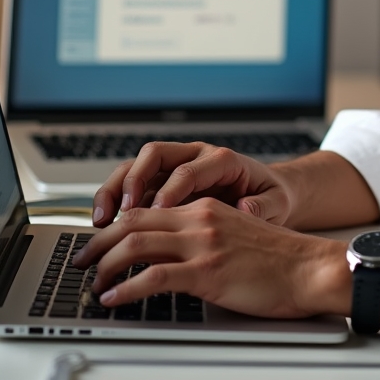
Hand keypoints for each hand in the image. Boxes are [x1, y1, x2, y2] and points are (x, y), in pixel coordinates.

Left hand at [72, 197, 348, 318]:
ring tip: (92, 283)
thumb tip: (170, 257)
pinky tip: (114, 299)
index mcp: (206, 207)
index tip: (98, 241)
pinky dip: (126, 289)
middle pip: (133, 221)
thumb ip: (204, 237)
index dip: (115, 223)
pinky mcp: (207, 271)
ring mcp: (203, 243)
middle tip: (82, 262)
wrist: (309, 268)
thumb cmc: (279, 259)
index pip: (147, 207)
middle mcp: (200, 218)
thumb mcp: (235, 234)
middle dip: (99, 242)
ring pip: (136, 244)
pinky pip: (153, 278)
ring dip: (105, 264)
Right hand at [91, 141, 294, 227]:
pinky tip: (105, 224)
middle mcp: (195, 156)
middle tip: (124, 212)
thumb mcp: (277, 203)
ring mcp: (176, 168)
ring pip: (136, 166)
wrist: (269, 194)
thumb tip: (246, 207)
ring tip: (102, 220)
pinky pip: (133, 186)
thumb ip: (264, 206)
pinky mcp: (163, 183)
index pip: (189, 169)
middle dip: (135, 180)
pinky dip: (116, 202)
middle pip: (155, 154)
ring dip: (116, 190)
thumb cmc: (272, 198)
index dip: (172, 190)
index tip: (160, 213)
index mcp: (222, 160)